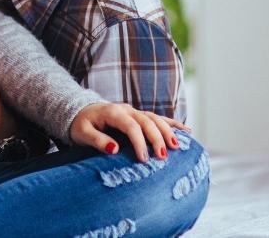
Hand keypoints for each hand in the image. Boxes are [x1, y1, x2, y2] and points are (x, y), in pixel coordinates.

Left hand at [69, 102, 191, 162]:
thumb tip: (114, 150)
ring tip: (178, 146)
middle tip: (163, 156)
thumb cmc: (81, 125)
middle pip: (147, 121)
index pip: (130, 126)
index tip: (144, 159)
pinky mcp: (139, 116)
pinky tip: (187, 131)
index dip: (139, 142)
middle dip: (157, 138)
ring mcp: (135, 111)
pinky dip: (172, 124)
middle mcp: (127, 109)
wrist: (82, 112)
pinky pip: (158, 118)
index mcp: (113, 112)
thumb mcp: (82, 133)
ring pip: (155, 118)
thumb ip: (97, 140)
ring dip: (168, 131)